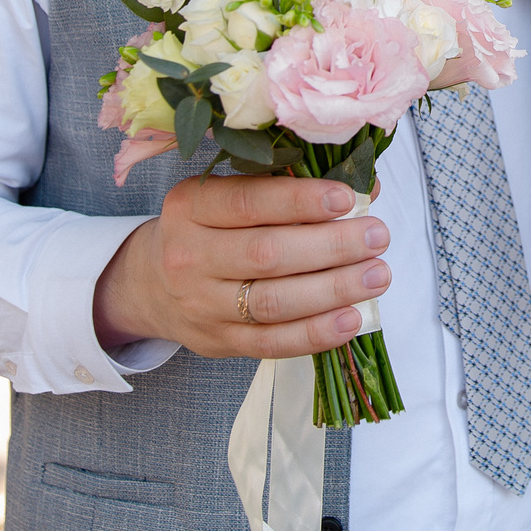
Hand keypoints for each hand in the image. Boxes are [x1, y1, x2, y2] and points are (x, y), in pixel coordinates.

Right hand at [92, 174, 390, 359]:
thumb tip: (365, 189)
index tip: (348, 199)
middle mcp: (189, 255)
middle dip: (331, 246)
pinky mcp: (219, 342)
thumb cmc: (211, 227)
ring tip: (377, 275)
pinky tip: (352, 318)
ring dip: (333, 290)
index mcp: (190, 206)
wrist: (153, 283)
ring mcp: (202, 305)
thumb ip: (290, 187)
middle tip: (377, 237)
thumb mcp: (231, 195)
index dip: (300, 201)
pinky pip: (272, 343)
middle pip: (266, 254)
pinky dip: (316, 333)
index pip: (248, 201)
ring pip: (273, 302)